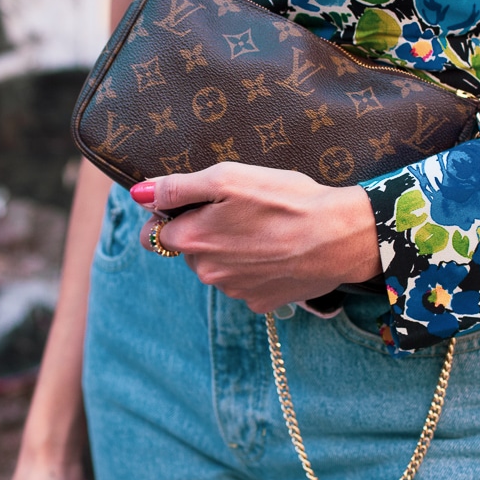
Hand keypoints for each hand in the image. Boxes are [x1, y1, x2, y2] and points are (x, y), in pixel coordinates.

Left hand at [135, 162, 382, 311]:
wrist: (340, 236)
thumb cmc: (286, 200)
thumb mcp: (228, 178)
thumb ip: (177, 187)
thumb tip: (139, 194)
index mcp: (193, 241)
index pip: (154, 233)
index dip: (171, 214)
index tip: (197, 202)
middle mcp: (208, 273)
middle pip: (188, 251)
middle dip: (203, 232)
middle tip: (240, 211)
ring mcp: (235, 291)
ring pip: (217, 268)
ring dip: (229, 250)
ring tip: (264, 229)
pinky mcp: (261, 302)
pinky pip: (244, 283)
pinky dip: (254, 268)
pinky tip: (277, 250)